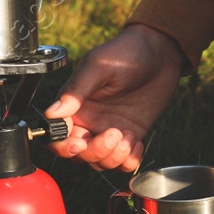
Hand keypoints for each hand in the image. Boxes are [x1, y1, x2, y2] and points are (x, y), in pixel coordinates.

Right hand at [43, 25, 185, 170]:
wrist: (161, 52)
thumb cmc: (127, 52)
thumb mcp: (99, 66)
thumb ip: (76, 90)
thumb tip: (52, 113)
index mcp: (74, 106)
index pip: (57, 136)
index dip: (65, 146)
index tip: (81, 142)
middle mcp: (89, 121)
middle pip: (80, 155)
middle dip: (95, 152)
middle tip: (114, 133)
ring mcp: (110, 130)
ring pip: (101, 161)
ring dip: (113, 157)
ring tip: (128, 137)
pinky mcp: (131, 134)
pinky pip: (124, 161)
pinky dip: (129, 160)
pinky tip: (137, 142)